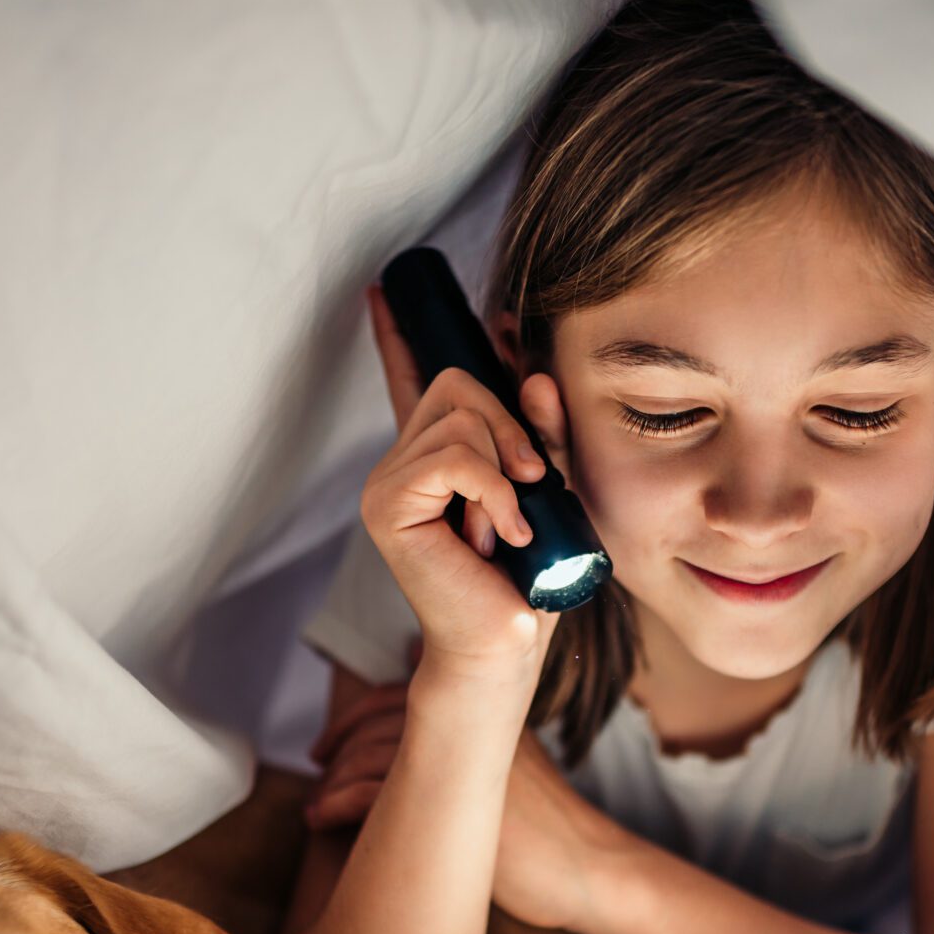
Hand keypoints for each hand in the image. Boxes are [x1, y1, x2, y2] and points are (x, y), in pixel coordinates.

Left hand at [305, 638, 624, 933]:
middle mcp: (474, 726)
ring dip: (334, 779)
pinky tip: (323, 821)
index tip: (336, 741)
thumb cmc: (550, 833)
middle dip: (340, 739)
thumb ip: (476, 745)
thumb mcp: (514, 773)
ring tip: (316, 809)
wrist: (587, 871)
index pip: (405, 688)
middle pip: (381, 716)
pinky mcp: (452, 807)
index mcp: (488, 712)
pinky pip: (371, 792)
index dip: (363, 710)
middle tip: (317, 765)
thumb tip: (433, 732)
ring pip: (371, 753)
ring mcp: (463, 763)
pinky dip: (338, 804)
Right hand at [359, 284, 565, 678]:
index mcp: (437, 458)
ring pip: (459, 418)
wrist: (508, 644)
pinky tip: (501, 533)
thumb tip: (532, 372)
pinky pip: (453, 457)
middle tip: (527, 484)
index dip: (398, 334)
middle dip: (507, 424)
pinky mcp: (386, 505)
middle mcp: (403, 462)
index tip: (384, 289)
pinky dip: (492, 491)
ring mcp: (388, 482)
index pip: (413, 378)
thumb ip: (539, 432)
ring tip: (509, 522)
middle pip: (457, 382)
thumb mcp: (549, 487)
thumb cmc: (532, 576)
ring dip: (503, 466)